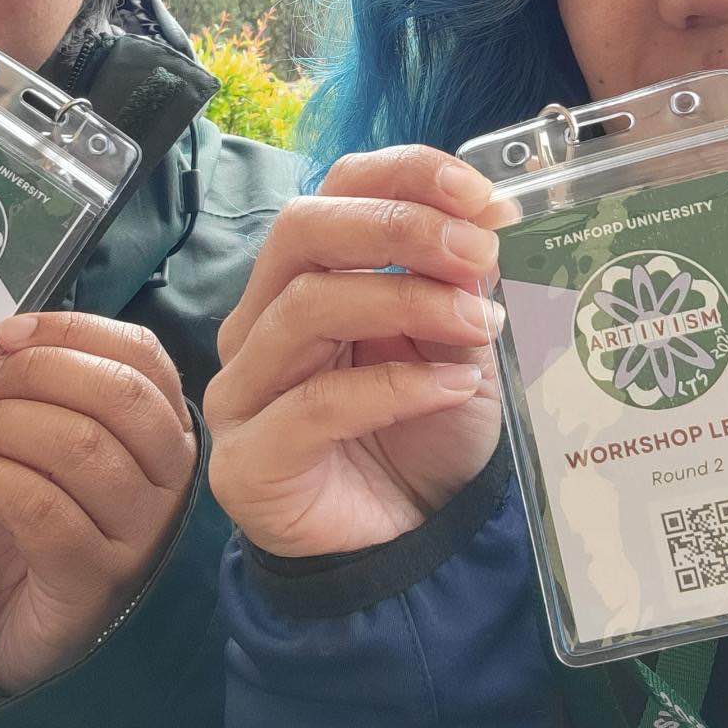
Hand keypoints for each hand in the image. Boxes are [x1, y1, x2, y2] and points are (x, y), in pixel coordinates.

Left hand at [0, 312, 197, 693]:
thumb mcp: (49, 450)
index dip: (73, 331)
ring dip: (7, 425)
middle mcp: (169, 481)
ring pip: (82, 449)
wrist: (35, 637)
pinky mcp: (96, 581)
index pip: (142, 355)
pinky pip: (47, 513)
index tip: (9, 333)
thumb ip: (42, 396)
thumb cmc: (43, 530)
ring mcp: (139, 535)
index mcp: (166, 432)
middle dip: (38, 372)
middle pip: (117, 395)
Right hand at [205, 146, 504, 558]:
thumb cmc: (425, 438)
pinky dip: (397, 386)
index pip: (334, 191)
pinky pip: (316, 404)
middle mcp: (257, 323)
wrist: (411, 551)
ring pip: (307, 307)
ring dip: (407, 300)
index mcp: (303, 279)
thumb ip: (456, 283)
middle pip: (301, 230)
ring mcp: (243, 390)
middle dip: (398, 225)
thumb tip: (481, 220)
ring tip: (481, 321)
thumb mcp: (456, 344)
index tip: (484, 195)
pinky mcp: (248, 460)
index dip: (406, 176)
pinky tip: (454, 386)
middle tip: (479, 249)